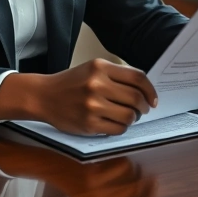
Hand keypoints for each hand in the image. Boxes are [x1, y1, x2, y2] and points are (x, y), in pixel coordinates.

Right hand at [0, 58, 156, 135]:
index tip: (153, 99)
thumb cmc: (71, 83)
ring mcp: (92, 105)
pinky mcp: (88, 124)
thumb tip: (144, 90)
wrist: (43, 96)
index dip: (150, 90)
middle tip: (143, 110)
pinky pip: (117, 129)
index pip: (137, 78)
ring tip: (129, 116)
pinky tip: (116, 123)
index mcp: (100, 67)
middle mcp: (97, 84)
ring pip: (129, 115)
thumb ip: (116, 76)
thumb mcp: (92, 69)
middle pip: (136, 98)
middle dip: (144, 107)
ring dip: (134, 118)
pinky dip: (122, 127)